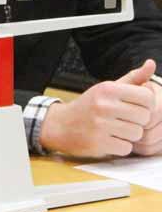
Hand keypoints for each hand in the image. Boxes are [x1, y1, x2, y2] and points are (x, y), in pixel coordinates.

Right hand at [40, 60, 156, 157]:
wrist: (60, 124)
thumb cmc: (89, 106)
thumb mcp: (108, 88)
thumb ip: (132, 78)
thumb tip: (151, 64)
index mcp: (107, 89)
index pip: (147, 97)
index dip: (146, 105)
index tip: (136, 107)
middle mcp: (103, 105)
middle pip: (144, 117)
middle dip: (137, 121)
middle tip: (123, 120)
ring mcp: (100, 125)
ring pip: (137, 134)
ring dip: (129, 135)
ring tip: (115, 129)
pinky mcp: (98, 143)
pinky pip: (126, 148)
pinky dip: (120, 146)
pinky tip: (109, 139)